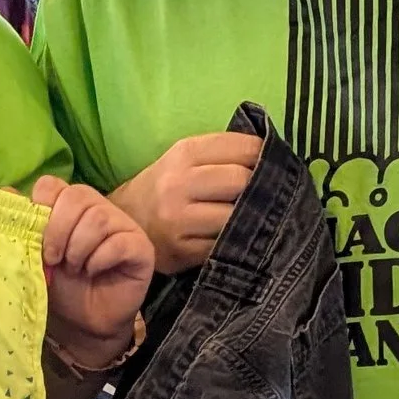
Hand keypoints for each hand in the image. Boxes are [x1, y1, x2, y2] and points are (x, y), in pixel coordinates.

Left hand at [35, 179, 152, 364]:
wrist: (83, 324)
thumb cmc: (61, 287)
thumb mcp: (34, 256)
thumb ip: (22, 225)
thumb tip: (6, 191)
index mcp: (70, 206)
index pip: (53, 185)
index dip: (41, 208)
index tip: (36, 238)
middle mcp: (99, 208)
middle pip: (77, 195)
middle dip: (58, 230)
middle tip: (54, 259)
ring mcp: (122, 226)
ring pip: (98, 218)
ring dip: (78, 248)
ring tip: (74, 269)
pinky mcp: (140, 248)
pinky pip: (119, 243)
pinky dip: (99, 260)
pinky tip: (93, 273)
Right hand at [112, 128, 264, 271]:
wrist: (125, 222)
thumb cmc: (165, 187)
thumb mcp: (185, 159)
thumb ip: (222, 154)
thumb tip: (273, 156)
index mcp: (185, 153)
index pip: (243, 147)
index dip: (265, 156)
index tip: (271, 166)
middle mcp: (178, 183)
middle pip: (242, 180)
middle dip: (260, 187)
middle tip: (266, 194)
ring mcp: (178, 219)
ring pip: (236, 216)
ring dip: (251, 218)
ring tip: (254, 217)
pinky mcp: (182, 251)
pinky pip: (225, 245)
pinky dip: (236, 242)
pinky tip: (236, 238)